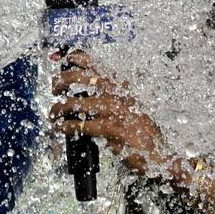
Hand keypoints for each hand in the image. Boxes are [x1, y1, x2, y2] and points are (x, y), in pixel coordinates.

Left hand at [49, 51, 165, 174]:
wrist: (161, 155)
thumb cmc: (144, 134)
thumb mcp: (130, 110)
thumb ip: (109, 102)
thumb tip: (85, 101)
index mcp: (123, 86)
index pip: (96, 63)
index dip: (76, 58)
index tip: (62, 59)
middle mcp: (120, 93)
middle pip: (83, 78)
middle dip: (62, 80)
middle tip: (55, 88)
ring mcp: (117, 110)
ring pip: (78, 103)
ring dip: (59, 108)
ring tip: (53, 113)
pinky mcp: (114, 129)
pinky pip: (82, 125)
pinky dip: (66, 126)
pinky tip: (60, 128)